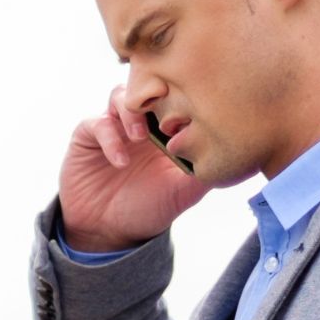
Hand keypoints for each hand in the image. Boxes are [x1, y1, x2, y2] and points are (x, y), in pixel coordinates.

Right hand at [59, 84, 208, 249]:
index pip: (175, 98)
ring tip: (141, 138)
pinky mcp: (87, 137)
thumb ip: (204, 171)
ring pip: (120, 96)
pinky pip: (97, 124)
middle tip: (167, 116)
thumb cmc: (148, 210)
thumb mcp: (183, 193)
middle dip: (156, 96)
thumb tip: (232, 153)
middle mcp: (138, 123)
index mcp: (164, 130)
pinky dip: (110, 138)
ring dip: (131, 113)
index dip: (184, 99)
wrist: (107, 231)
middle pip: (147, 88)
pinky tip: (121, 161)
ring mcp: (113, 127)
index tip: (193, 116)